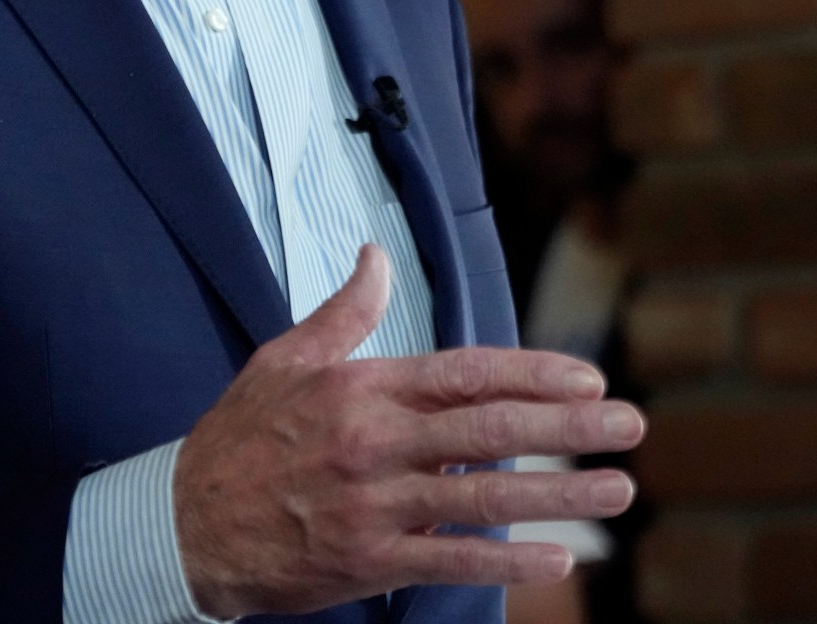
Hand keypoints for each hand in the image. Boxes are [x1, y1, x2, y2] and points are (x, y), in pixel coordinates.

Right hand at [174, 245, 644, 618]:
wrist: (185, 523)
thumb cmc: (239, 438)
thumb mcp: (282, 360)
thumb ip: (344, 313)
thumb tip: (376, 257)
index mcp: (359, 389)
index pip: (463, 374)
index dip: (532, 374)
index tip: (588, 378)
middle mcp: (372, 443)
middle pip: (488, 431)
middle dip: (568, 428)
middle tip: (631, 425)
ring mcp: (372, 504)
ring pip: (482, 497)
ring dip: (559, 494)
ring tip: (616, 490)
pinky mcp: (368, 559)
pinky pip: (450, 559)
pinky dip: (507, 559)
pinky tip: (557, 558)